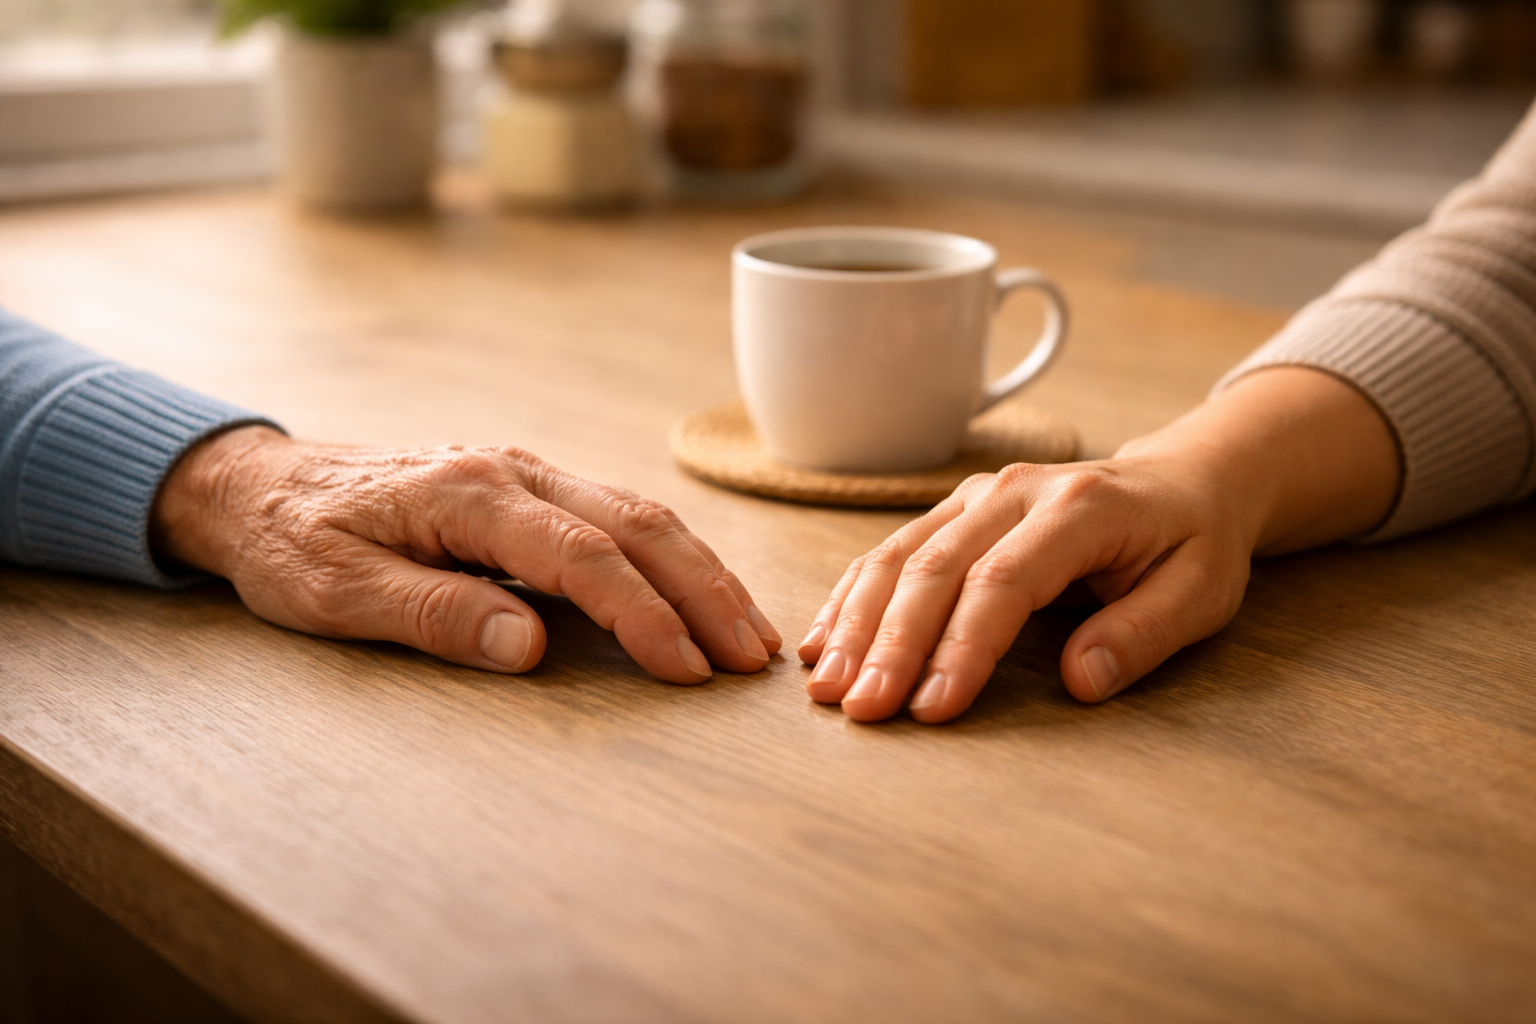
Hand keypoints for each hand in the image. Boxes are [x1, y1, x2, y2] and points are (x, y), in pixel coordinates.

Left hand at [151, 427, 780, 681]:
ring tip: (750, 631)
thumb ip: (434, 614)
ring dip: (701, 571)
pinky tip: (698, 593)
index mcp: (466, 492)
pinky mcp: (530, 490)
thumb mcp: (336, 592)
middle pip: (634, 523)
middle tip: (752, 656)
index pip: (580, 554)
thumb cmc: (291, 542)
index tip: (687, 669)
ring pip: (639, 514)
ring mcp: (526, 473)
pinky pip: (619, 517)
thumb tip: (530, 646)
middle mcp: (511, 470)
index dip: (642, 613)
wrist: (262, 485)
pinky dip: (671, 558)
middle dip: (702, 590)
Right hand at [796, 367, 1399, 722]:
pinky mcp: (955, 511)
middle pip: (936, 568)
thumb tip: (1081, 682)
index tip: (932, 707)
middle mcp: (1016, 492)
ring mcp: (978, 496)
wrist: (1184, 480)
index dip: (963, 646)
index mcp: (1080, 508)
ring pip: (900, 557)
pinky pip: (892, 551)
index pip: (1005, 581)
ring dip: (856, 624)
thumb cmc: (1192, 544)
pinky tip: (822, 643)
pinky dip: (851, 598)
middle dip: (891, 644)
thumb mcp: (1200, 593)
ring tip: (828, 688)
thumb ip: (1143, 634)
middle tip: (861, 711)